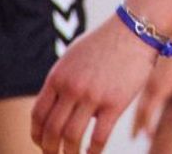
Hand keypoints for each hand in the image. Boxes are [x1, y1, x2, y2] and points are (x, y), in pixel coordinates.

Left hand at [33, 14, 158, 153]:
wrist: (135, 30)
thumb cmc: (105, 42)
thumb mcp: (74, 56)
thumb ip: (63, 79)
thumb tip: (56, 104)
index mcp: (58, 75)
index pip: (38, 113)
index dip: (37, 134)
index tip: (41, 142)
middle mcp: (72, 87)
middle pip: (52, 130)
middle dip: (49, 149)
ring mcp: (92, 96)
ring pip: (71, 137)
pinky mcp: (114, 103)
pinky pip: (98, 137)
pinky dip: (92, 152)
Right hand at [130, 41, 171, 137]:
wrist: (170, 32)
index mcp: (158, 90)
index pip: (147, 115)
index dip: (146, 127)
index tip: (148, 136)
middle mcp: (147, 87)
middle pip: (138, 112)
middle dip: (136, 126)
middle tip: (134, 137)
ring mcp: (143, 79)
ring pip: (134, 101)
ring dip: (135, 114)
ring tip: (135, 124)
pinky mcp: (142, 71)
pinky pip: (134, 91)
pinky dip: (133, 100)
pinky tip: (136, 100)